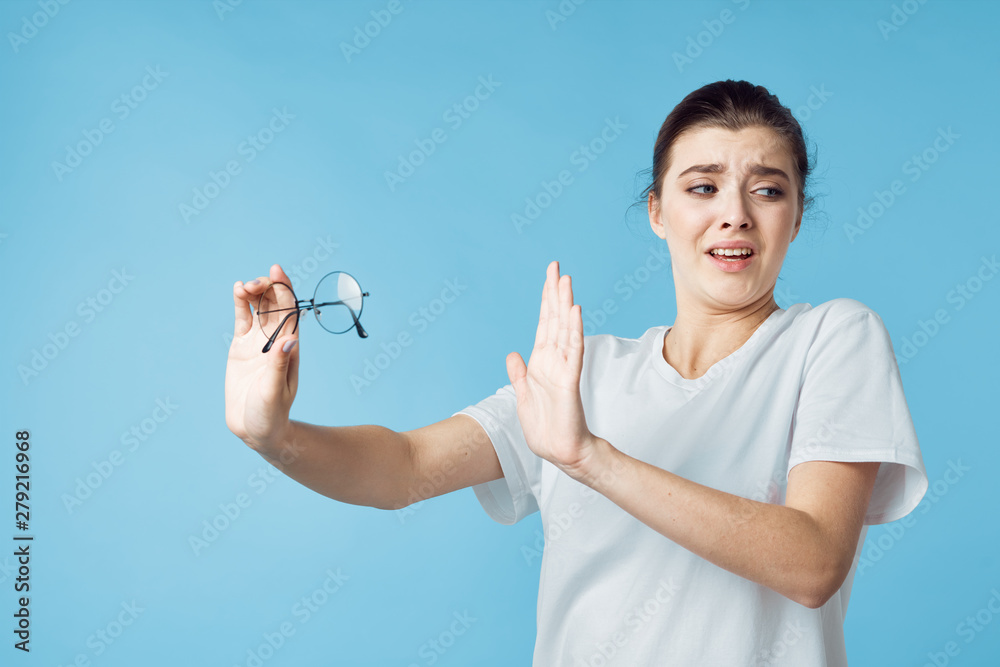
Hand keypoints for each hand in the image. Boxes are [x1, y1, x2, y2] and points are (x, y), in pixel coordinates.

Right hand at [225, 264, 299, 453]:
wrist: (256, 429)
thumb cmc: (271, 414)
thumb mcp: (275, 391)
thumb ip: (279, 366)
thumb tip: (291, 339)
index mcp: (290, 347)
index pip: (290, 311)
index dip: (285, 289)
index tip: (276, 271)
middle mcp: (276, 340)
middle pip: (274, 304)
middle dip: (266, 288)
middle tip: (254, 284)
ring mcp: (258, 342)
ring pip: (259, 308)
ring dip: (253, 293)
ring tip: (243, 287)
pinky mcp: (242, 347)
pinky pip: (243, 320)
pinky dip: (241, 304)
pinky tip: (238, 289)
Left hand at [506, 260, 598, 478]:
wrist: (560, 451)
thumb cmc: (545, 427)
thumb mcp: (522, 396)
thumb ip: (519, 374)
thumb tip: (513, 353)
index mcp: (541, 362)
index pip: (544, 324)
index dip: (546, 300)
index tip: (549, 277)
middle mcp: (554, 360)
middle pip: (555, 319)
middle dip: (555, 293)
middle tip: (556, 266)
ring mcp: (564, 368)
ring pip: (565, 330)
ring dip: (565, 305)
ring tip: (566, 281)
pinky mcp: (569, 380)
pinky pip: (573, 351)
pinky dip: (573, 331)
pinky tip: (574, 312)